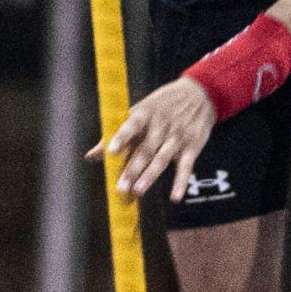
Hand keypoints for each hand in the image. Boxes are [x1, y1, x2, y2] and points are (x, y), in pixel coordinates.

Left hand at [85, 77, 216, 200]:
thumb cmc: (162, 104)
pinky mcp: (192, 147)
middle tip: (121, 187)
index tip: (111, 151)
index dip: (122, 137)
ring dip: (150, 176)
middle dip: (132, 169)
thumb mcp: (140, 110)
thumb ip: (116, 134)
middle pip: (145, 149)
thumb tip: (90, 156)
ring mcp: (177, 137)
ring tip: (138, 191)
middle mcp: (161, 126)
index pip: (132, 125)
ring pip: (162, 159)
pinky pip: (186, 167)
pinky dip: (181, 182)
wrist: (199, 93)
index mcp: (145, 114)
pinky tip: (175, 197)